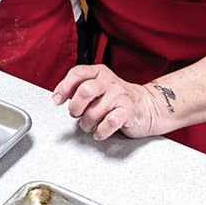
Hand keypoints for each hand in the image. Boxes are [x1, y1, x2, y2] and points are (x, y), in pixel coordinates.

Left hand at [51, 64, 165, 139]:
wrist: (148, 106)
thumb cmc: (118, 99)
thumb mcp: (99, 87)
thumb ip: (80, 88)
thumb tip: (58, 96)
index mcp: (99, 73)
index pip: (77, 73)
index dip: (64, 87)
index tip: (57, 100)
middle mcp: (109, 82)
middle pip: (85, 91)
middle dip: (76, 107)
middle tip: (76, 114)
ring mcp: (120, 96)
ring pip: (94, 111)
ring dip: (87, 124)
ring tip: (90, 125)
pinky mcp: (128, 111)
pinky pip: (109, 123)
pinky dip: (101, 131)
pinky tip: (100, 132)